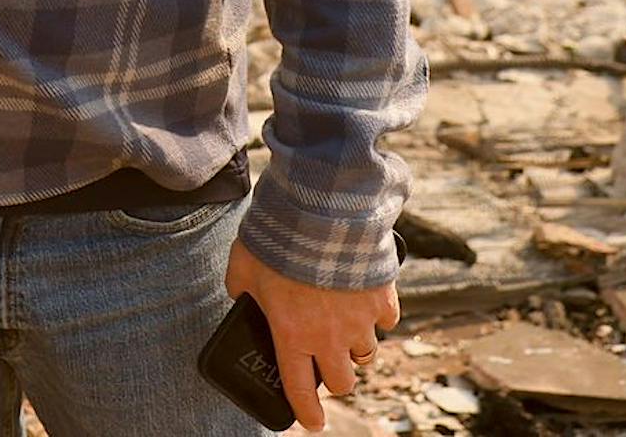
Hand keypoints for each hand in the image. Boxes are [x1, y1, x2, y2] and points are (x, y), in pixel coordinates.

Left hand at [225, 239, 399, 431]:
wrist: (320, 210)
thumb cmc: (275, 238)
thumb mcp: (241, 265)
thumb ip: (240, 288)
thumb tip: (241, 297)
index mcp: (292, 335)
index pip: (299, 389)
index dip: (306, 412)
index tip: (312, 420)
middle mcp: (329, 337)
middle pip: (342, 382)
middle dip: (334, 377)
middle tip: (325, 360)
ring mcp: (359, 321)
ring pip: (365, 355)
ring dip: (354, 346)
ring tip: (343, 325)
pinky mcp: (382, 299)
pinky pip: (385, 321)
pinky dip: (376, 315)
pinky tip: (363, 297)